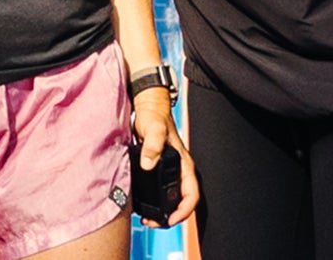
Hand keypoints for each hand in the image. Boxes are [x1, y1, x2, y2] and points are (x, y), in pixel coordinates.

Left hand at [131, 89, 198, 227]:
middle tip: (153, 224)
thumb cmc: (154, 116)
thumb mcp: (154, 128)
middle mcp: (178, 171)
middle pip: (181, 202)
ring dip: (161, 211)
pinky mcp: (158, 170)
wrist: (148, 108)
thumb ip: (152, 144)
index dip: (184, 210)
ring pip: (170, 199)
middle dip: (170, 216)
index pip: (191, 195)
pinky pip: (160, 191)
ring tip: (147, 220)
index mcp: (184, 164)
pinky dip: (153, 202)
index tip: (170, 220)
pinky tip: (141, 205)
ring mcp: (169, 172)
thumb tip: (148, 164)